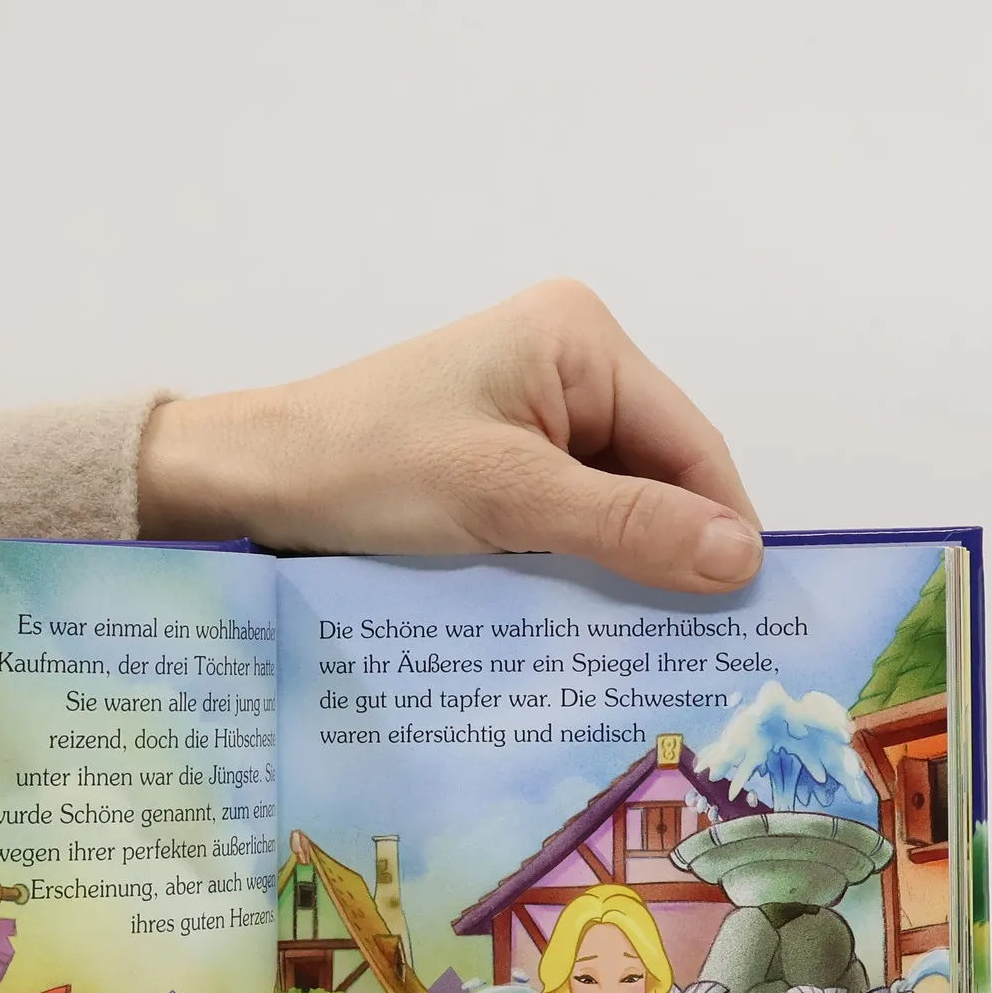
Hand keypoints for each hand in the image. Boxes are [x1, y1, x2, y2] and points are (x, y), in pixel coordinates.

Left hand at [139, 281, 760, 594]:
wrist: (248, 483)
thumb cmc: (363, 468)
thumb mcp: (505, 497)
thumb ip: (626, 525)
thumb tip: (742, 558)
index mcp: (580, 340)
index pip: (691, 444)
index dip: (721, 529)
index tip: (743, 619)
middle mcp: (568, 364)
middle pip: (659, 475)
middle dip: (670, 553)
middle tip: (694, 652)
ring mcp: (532, 412)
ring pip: (615, 504)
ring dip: (621, 568)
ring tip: (641, 649)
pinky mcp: (500, 458)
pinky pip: (568, 516)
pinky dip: (577, 566)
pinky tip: (580, 622)